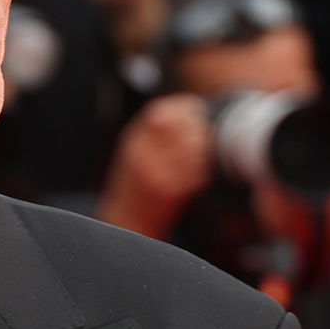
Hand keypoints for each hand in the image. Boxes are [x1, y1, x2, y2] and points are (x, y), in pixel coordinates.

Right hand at [97, 94, 212, 239]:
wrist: (124, 220)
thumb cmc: (135, 186)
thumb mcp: (135, 154)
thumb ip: (153, 134)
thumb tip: (184, 111)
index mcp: (133, 142)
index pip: (159, 113)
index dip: (183, 108)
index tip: (197, 111)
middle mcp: (140, 154)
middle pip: (177, 127)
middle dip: (197, 127)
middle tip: (205, 135)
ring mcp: (153, 173)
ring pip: (189, 148)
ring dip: (202, 150)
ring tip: (203, 157)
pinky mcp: (166, 192)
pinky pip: (194, 173)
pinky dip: (202, 173)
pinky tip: (199, 177)